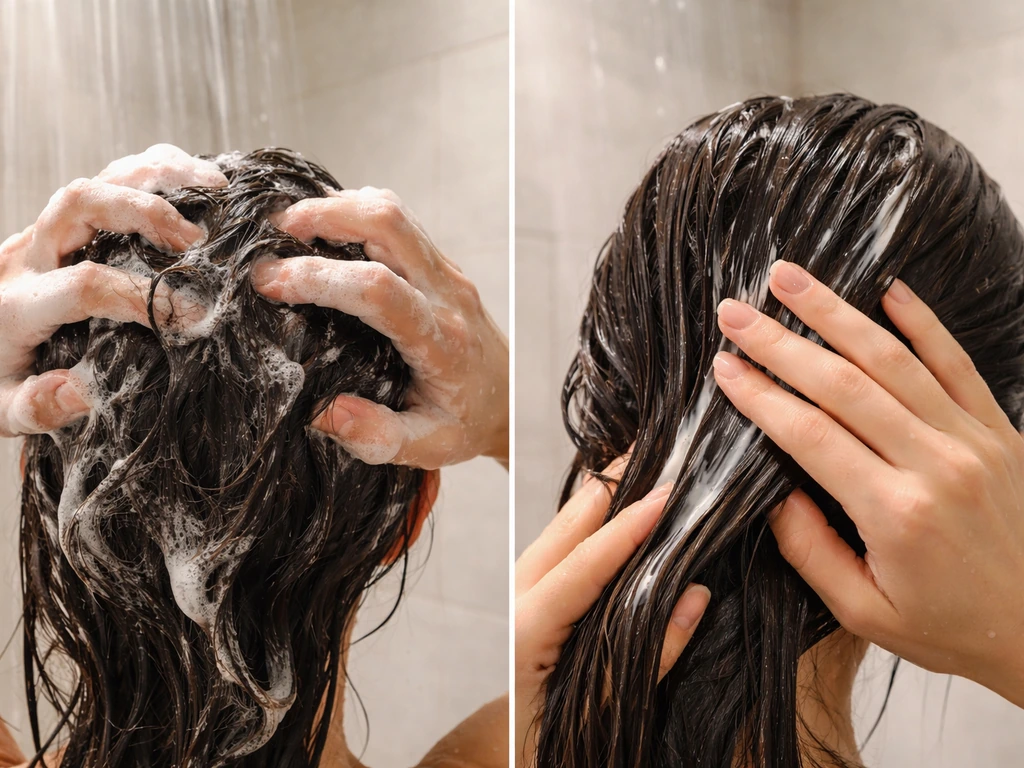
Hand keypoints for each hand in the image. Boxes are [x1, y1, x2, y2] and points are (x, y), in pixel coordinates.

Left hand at [0, 144, 225, 435]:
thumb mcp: (1, 409)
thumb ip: (36, 406)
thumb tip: (83, 393)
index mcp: (14, 306)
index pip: (84, 285)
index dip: (143, 296)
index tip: (192, 317)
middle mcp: (27, 257)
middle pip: (81, 205)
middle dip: (146, 212)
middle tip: (199, 241)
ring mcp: (44, 233)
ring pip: (97, 179)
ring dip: (158, 176)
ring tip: (216, 189)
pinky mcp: (63, 224)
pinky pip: (107, 178)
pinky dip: (153, 170)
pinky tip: (195, 182)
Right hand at [252, 187, 508, 469]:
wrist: (510, 402)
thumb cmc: (465, 424)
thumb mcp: (424, 446)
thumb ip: (374, 435)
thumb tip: (320, 410)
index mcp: (441, 342)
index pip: (378, 290)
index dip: (320, 277)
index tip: (270, 283)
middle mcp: (448, 296)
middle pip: (389, 225)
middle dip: (325, 216)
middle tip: (274, 232)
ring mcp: (448, 273)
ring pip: (395, 212)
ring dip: (339, 207)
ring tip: (291, 226)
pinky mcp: (442, 265)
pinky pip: (401, 220)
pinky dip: (358, 211)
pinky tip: (326, 228)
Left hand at [514, 457, 710, 767]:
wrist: (509, 761)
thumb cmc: (545, 743)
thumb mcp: (600, 714)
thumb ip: (648, 657)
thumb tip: (695, 596)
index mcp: (527, 629)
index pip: (585, 563)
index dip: (629, 526)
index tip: (667, 492)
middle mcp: (516, 598)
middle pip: (566, 526)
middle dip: (614, 484)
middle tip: (660, 448)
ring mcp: (519, 593)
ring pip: (561, 528)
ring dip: (605, 496)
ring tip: (648, 465)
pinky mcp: (529, 597)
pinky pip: (560, 544)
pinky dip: (593, 519)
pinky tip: (622, 506)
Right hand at [713, 259, 1023, 706]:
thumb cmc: (949, 626)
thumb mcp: (863, 613)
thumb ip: (810, 550)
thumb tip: (774, 490)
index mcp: (895, 513)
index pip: (810, 434)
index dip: (761, 395)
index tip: (724, 365)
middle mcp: (935, 464)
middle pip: (843, 384)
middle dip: (781, 343)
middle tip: (735, 311)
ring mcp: (973, 441)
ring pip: (893, 359)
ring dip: (836, 314)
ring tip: (790, 279)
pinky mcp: (999, 432)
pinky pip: (957, 363)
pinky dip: (923, 322)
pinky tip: (889, 288)